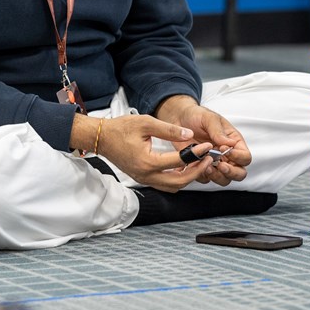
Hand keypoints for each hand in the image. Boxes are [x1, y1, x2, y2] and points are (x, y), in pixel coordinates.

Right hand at [72, 113, 213, 191]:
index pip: (179, 161)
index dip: (196, 153)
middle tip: (207, 159)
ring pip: (173, 186)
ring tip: (198, 164)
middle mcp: (146, 175)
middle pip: (179, 181)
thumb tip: (188, 134)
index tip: (206, 146)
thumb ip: (169, 129)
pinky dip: (177, 179)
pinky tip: (183, 167)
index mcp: (147, 161)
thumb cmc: (120, 129)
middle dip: (196, 171)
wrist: (102, 138)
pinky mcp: (143, 178)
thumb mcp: (146, 123)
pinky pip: (164, 185)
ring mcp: (144, 179)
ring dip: (187, 178)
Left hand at [154, 95, 249, 185]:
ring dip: (217, 176)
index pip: (245, 157)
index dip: (238, 157)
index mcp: (234, 142)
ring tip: (206, 166)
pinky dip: (202, 176)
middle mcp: (227, 155)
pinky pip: (206, 179)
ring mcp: (215, 163)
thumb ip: (218, 131)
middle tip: (220, 165)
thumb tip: (229, 144)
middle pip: (239, 173)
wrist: (179, 118)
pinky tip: (196, 165)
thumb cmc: (197, 115)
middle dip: (231, 173)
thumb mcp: (209, 118)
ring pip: (224, 180)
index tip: (223, 150)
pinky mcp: (201, 168)